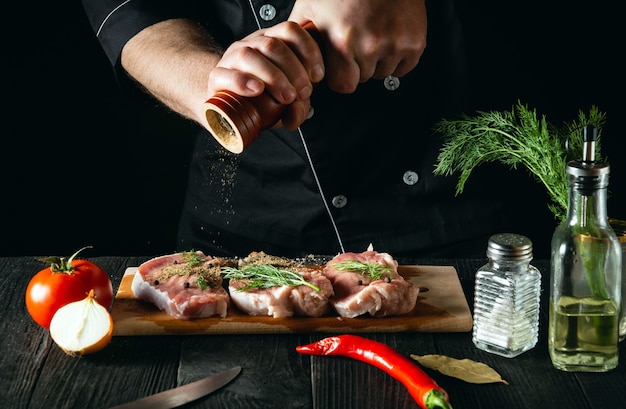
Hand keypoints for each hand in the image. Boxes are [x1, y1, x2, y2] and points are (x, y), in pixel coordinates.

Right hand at [207, 21, 323, 128]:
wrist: (226, 107)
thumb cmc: (260, 101)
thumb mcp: (286, 103)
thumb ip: (297, 108)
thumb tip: (296, 113)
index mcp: (271, 43)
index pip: (291, 31)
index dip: (308, 50)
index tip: (317, 75)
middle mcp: (252, 46)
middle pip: (274, 45)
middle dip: (294, 70)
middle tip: (303, 92)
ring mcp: (232, 59)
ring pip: (250, 54)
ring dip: (273, 76)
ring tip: (286, 96)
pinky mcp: (217, 76)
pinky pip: (227, 74)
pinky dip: (243, 81)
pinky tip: (257, 90)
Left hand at [289, 0, 426, 92]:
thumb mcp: (311, 7)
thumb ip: (301, 37)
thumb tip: (288, 57)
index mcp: (343, 41)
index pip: (343, 85)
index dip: (341, 76)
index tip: (340, 66)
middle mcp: (370, 45)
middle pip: (363, 79)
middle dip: (359, 66)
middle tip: (358, 43)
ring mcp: (395, 45)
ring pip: (383, 73)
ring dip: (378, 61)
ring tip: (373, 35)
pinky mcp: (414, 43)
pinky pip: (404, 67)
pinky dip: (398, 57)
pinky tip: (389, 38)